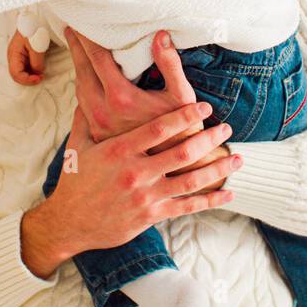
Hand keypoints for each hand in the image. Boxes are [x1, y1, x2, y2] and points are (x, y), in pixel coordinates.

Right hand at [7, 30, 44, 84]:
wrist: (37, 17)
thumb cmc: (34, 28)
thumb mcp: (37, 46)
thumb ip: (36, 62)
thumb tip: (37, 73)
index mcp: (13, 54)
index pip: (16, 74)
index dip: (26, 79)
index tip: (39, 79)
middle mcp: (14, 57)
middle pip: (17, 75)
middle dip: (28, 79)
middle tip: (41, 78)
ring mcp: (19, 56)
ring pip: (22, 72)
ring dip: (31, 76)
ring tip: (42, 74)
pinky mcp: (25, 55)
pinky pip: (27, 67)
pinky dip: (33, 71)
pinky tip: (40, 69)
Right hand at [20, 101, 242, 277]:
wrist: (69, 222)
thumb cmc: (75, 181)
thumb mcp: (79, 145)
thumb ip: (87, 116)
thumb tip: (86, 84)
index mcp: (120, 150)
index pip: (159, 128)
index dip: (185, 116)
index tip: (203, 106)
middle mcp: (135, 172)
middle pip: (182, 152)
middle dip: (208, 138)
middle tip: (226, 128)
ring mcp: (145, 195)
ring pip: (190, 181)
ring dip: (217, 168)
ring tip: (237, 158)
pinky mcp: (151, 215)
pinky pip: (187, 208)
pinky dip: (211, 201)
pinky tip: (228, 194)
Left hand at [64, 27, 194, 141]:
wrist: (177, 168)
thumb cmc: (183, 129)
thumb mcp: (182, 95)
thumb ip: (170, 63)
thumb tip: (160, 35)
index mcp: (120, 98)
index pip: (97, 58)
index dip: (87, 38)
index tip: (80, 23)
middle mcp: (102, 111)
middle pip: (82, 70)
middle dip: (76, 48)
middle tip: (70, 29)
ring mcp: (97, 124)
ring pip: (80, 88)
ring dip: (77, 67)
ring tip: (77, 50)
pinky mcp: (97, 133)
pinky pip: (82, 103)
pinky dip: (81, 85)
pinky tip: (85, 78)